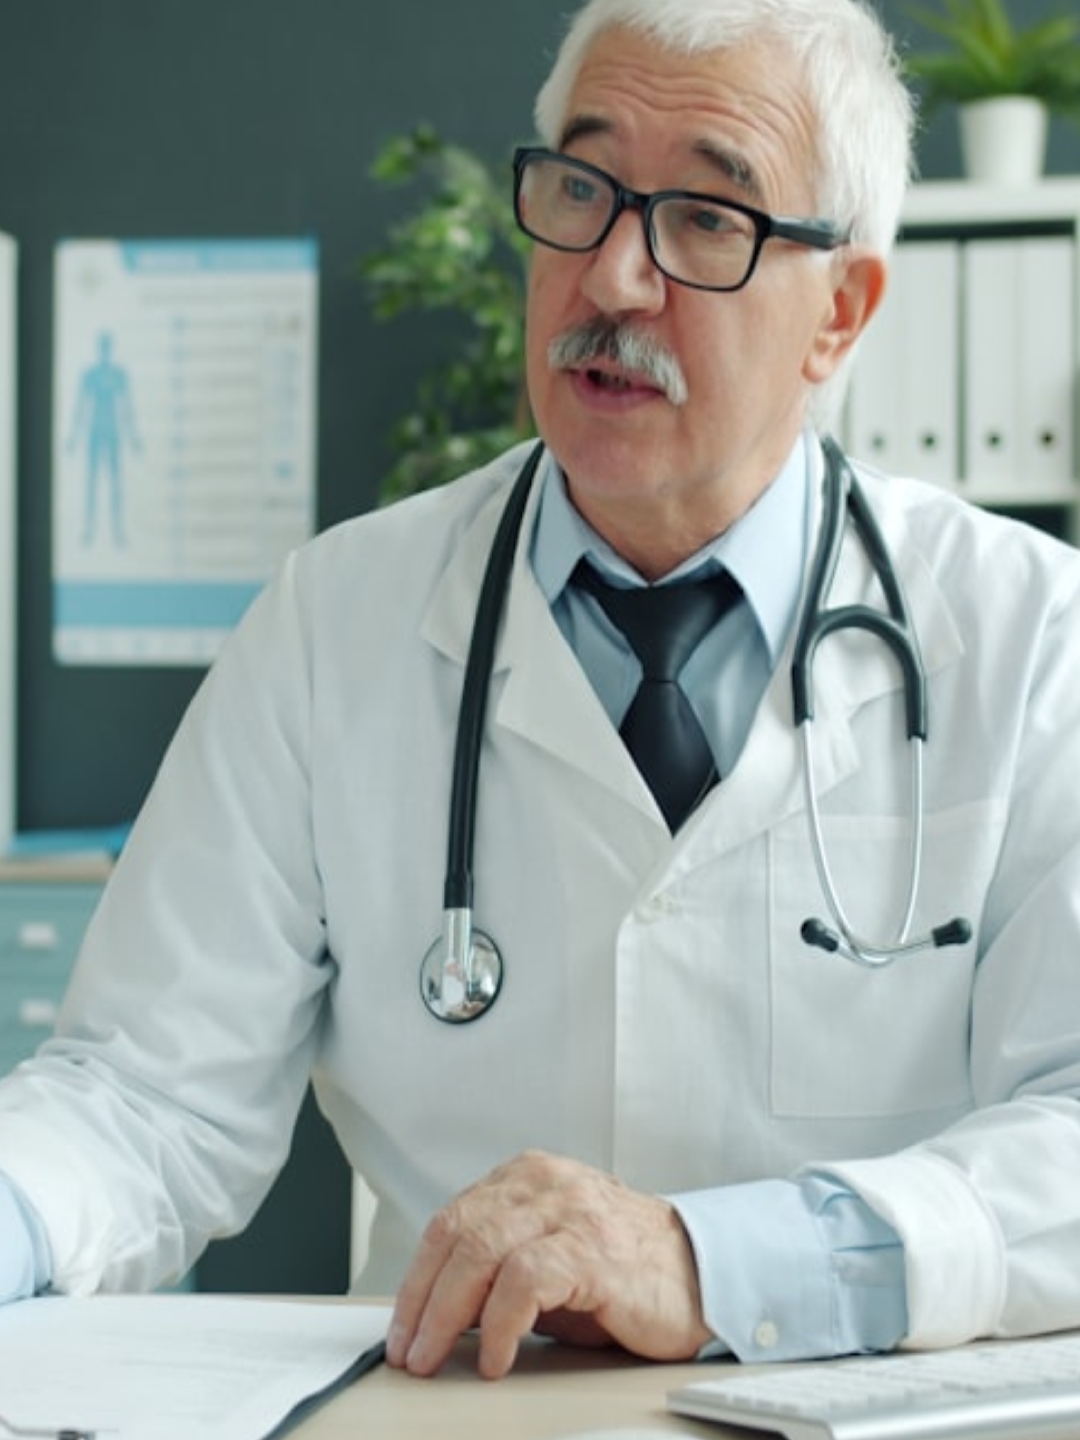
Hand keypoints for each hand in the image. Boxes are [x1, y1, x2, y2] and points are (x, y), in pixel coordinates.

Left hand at [385, 1149, 711, 1378]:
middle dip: (421, 1300)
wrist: (701, 1274)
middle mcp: (543, 1184)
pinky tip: (497, 1356)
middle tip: (410, 1352)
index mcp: (526, 1178)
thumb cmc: (623, 1271)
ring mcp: (569, 1211)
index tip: (401, 1328)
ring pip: (481, 1252)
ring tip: (436, 1358)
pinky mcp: (593, 1248)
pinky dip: (501, 1323)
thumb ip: (497, 1268)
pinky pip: (526, 1280)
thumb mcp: (548, 1256)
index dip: (416, 1280)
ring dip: (447, 1314)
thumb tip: (438, 1315)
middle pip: (456, 1234)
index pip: (449, 1222)